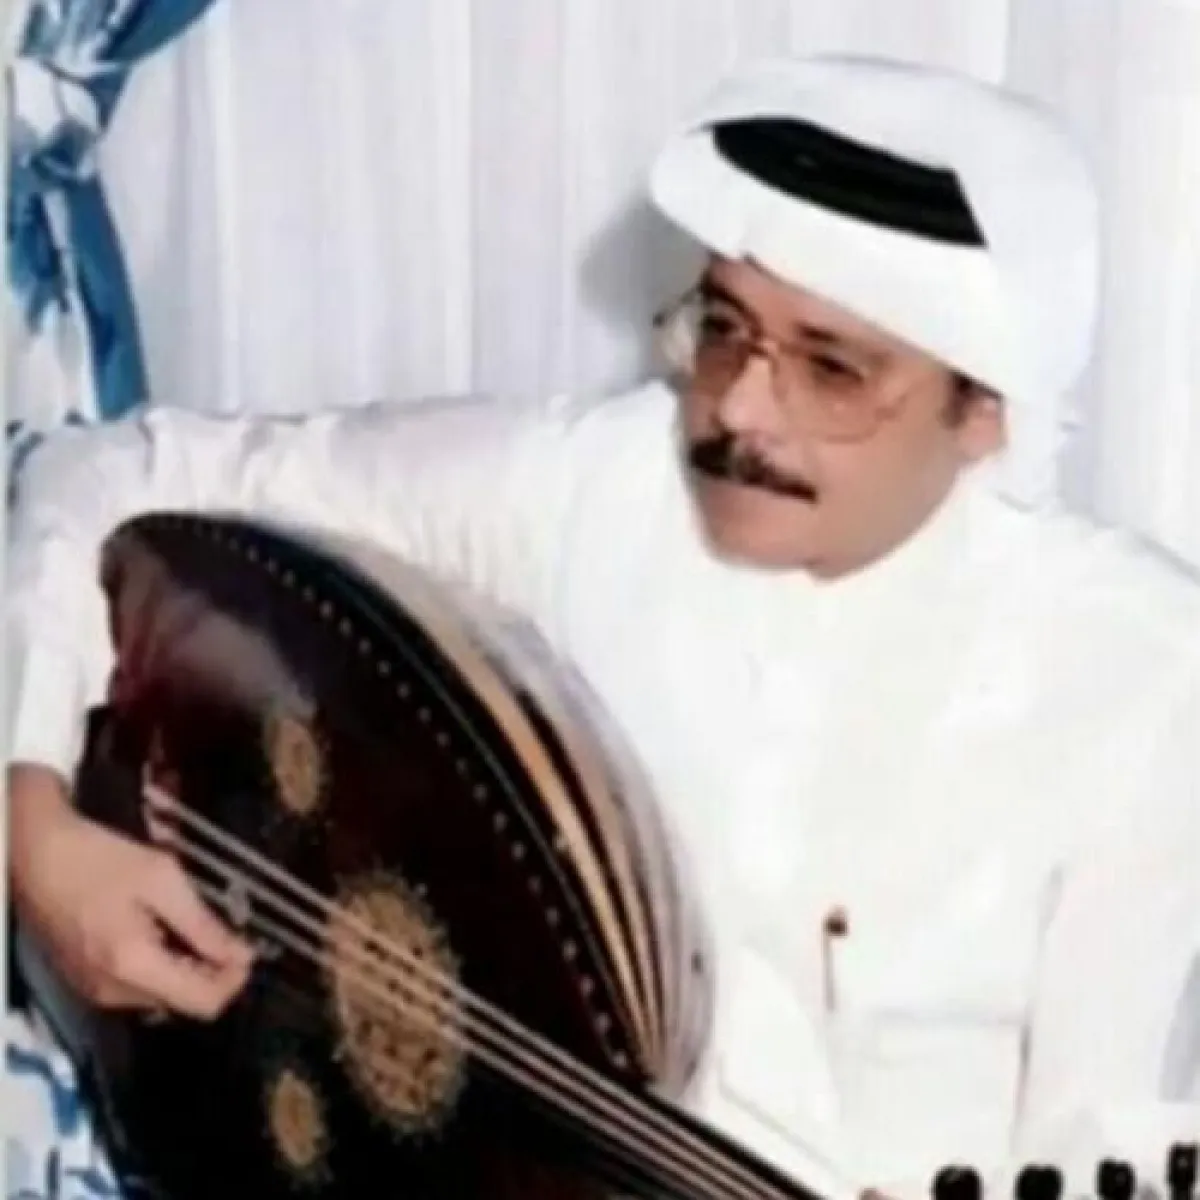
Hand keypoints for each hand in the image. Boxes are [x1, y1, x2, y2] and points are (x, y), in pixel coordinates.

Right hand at [9, 765, 253, 1019]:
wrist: (36, 855)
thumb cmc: (101, 860)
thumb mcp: (164, 880)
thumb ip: (204, 926)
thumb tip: (242, 956)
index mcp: (134, 966)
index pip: (203, 1004)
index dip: (234, 980)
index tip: (247, 948)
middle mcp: (112, 993)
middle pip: (183, 1003)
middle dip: (212, 973)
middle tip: (224, 932)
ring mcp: (94, 992)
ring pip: (162, 997)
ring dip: (186, 969)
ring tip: (191, 926)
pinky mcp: (83, 983)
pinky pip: (136, 989)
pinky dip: (159, 968)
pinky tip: (161, 932)